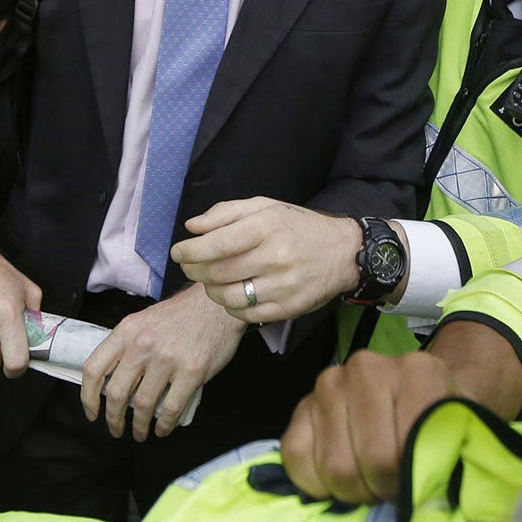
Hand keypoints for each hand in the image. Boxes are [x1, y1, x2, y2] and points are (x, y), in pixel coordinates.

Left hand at [82, 285, 245, 440]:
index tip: (92, 412)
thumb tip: (114, 379)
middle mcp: (142, 345)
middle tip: (116, 429)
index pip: (94, 368)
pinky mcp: (192, 371)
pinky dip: (164, 425)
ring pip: (143, 404)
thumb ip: (127, 346)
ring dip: (139, 426)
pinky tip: (162, 429)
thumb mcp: (143, 321)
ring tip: (140, 433)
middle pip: (116, 393)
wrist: (216, 305)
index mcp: (126, 331)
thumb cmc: (180, 315)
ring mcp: (167, 359)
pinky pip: (171, 408)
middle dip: (113, 418)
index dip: (87, 396)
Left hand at [175, 199, 362, 322]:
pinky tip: (234, 293)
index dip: (190, 251)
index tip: (178, 252)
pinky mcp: (289, 308)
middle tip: (190, 266)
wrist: (343, 252)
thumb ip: (225, 213)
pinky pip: (246, 314)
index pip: (218, 243)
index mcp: (268, 227)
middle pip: (218, 273)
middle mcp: (276, 257)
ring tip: (212, 280)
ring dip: (211, 290)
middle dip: (195, 271)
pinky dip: (231, 306)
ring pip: (229, 297)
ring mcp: (283, 286)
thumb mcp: (265, 207)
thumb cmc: (297, 227)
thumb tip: (192, 227)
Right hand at [281, 349, 459, 502]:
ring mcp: (330, 382)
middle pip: (370, 462)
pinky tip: (345, 479)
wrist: (425, 394)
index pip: (404, 453)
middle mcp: (367, 368)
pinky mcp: (303, 404)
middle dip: (384, 490)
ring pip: (332, 467)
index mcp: (418, 372)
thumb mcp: (467, 440)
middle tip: (397, 488)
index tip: (421, 487)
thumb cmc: (446, 424)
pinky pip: (296, 458)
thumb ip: (457, 468)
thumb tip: (429, 511)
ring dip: (354, 490)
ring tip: (374, 482)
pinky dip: (318, 484)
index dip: (410, 487)